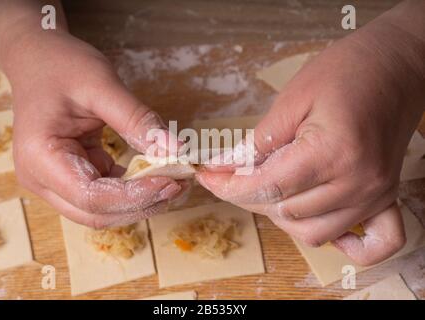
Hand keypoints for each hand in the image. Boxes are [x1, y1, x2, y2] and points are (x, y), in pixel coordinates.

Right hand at [5, 30, 181, 227]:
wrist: (38, 59)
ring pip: (101, 210)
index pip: (91, 196)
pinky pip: (104, 195)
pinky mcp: (70, 177)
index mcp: (40, 157)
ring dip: (139, 201)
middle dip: (141, 203)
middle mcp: (41, 179)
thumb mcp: (102, 85)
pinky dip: (132, 190)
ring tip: (174, 181)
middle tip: (180, 184)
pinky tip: (156, 175)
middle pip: (96, 212)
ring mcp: (54, 182)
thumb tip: (177, 150)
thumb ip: (138, 120)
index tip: (172, 180)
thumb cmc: (62, 66)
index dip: (135, 196)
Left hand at [197, 18, 424, 264]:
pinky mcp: (386, 196)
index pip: (268, 187)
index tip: (208, 178)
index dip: (230, 186)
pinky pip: (370, 243)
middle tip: (232, 175)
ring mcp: (375, 195)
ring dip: (280, 216)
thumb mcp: (292, 98)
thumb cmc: (345, 71)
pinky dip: (341, 243)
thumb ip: (258, 141)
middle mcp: (357, 183)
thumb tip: (226, 167)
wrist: (396, 64)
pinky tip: (317, 221)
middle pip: (286, 212)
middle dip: (248, 197)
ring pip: (313, 233)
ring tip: (266, 189)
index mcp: (332, 153)